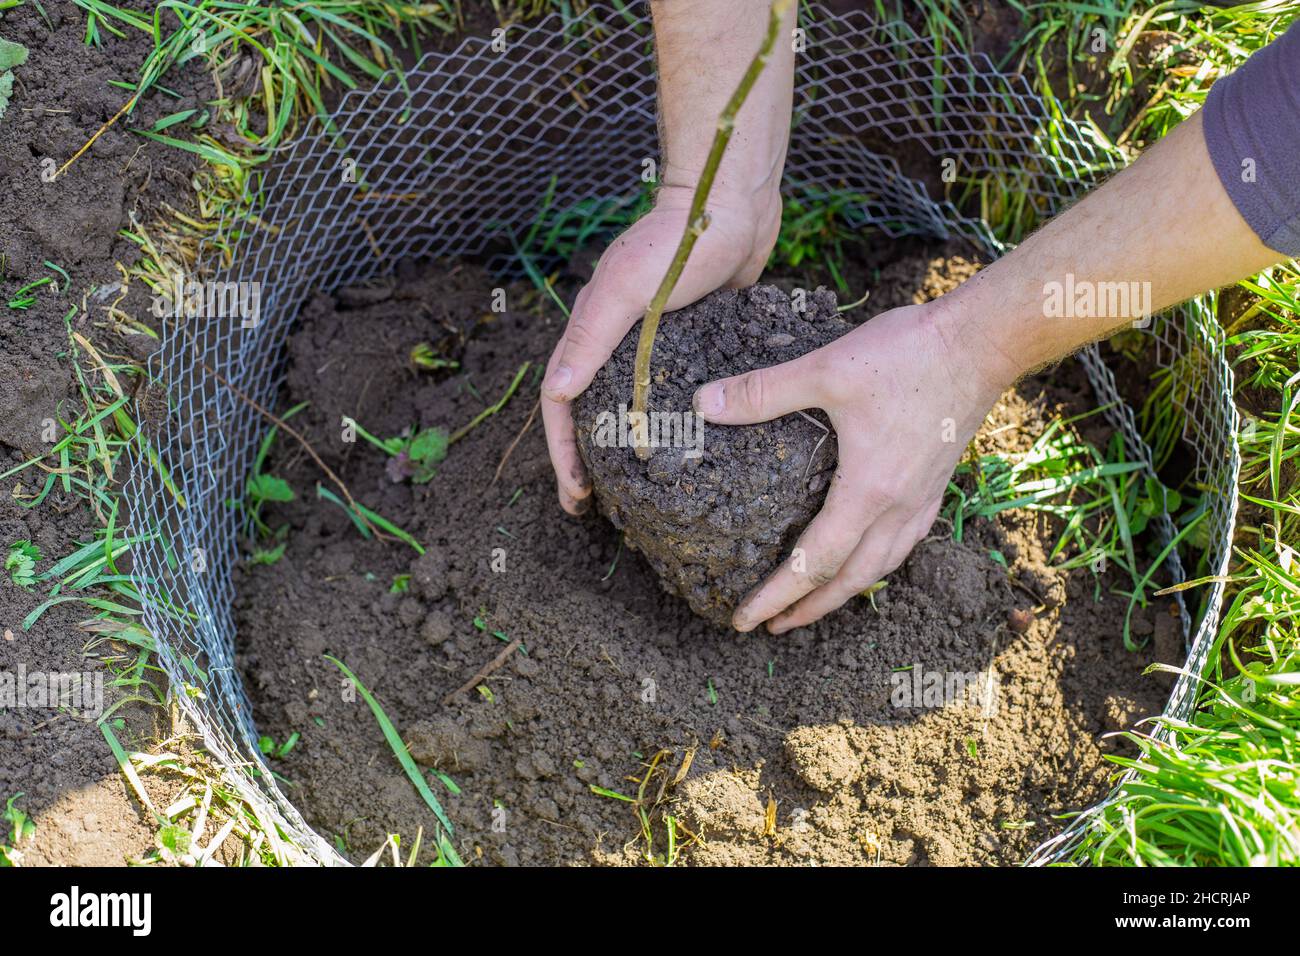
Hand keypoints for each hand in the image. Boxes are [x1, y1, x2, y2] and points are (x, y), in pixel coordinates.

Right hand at [542, 183, 780, 513]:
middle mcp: (617, 338)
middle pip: (590, 409)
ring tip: (637, 489)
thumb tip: (557, 392)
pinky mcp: (694, 336)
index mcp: (593, 328)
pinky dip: (672, 420)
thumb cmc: (679, 239)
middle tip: (595, 506)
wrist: (733, 197)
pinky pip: (675, 388)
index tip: (576, 494)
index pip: (561, 402)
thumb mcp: (629, 288)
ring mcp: (655, 338)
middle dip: (586, 460)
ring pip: (629, 403)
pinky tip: (691, 446)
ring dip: (625, 446)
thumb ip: (593, 335)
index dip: (562, 452)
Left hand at [691, 299, 1013, 633]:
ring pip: (881, 565)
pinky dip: (877, 561)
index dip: (776, 596)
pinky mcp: (937, 482)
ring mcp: (923, 497)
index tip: (746, 620)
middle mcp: (898, 507)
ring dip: (844, 591)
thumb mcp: (825, 370)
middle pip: (850, 579)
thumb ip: (762, 392)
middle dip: (808, 609)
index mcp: (867, 492)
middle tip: (773, 626)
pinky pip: (904, 541)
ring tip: (816, 603)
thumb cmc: (908, 355)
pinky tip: (868, 553)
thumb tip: (703, 404)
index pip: (814, 563)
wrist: (982, 341)